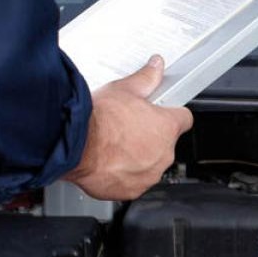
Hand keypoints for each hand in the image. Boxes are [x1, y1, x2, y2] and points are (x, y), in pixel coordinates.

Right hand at [64, 56, 193, 199]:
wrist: (74, 145)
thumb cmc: (98, 119)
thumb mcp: (124, 89)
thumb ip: (146, 78)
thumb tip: (156, 66)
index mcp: (167, 127)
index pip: (183, 119)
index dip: (170, 115)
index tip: (160, 114)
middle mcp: (164, 153)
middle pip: (164, 143)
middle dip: (149, 136)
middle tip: (126, 128)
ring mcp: (149, 174)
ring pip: (149, 163)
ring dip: (137, 156)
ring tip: (114, 145)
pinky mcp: (133, 190)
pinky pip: (134, 181)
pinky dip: (123, 174)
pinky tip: (108, 162)